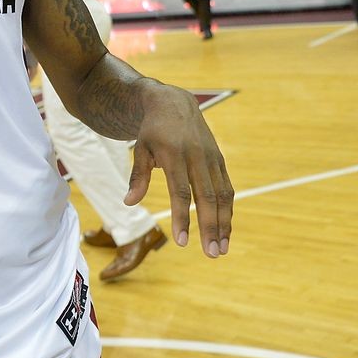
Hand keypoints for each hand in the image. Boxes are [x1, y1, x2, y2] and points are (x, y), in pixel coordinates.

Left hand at [124, 84, 233, 257]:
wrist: (173, 104)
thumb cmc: (152, 131)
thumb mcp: (140, 149)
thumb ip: (137, 176)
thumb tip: (128, 203)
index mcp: (174, 154)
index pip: (180, 192)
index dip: (182, 217)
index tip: (182, 242)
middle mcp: (197, 157)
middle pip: (207, 197)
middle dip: (210, 227)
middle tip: (212, 254)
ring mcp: (212, 158)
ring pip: (222, 195)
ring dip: (224, 224)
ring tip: (222, 249)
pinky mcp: (220, 160)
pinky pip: (227, 189)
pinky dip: (228, 211)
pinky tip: (225, 230)